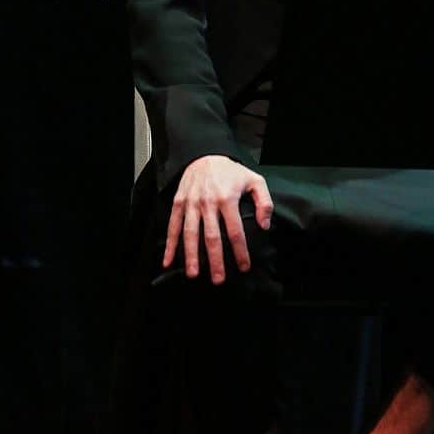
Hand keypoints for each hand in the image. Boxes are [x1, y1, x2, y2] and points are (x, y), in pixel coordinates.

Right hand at [162, 155, 273, 283]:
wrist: (204, 154)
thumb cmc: (230, 171)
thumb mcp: (254, 180)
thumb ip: (264, 202)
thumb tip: (264, 225)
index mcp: (227, 199)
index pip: (235, 231)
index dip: (240, 251)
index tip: (244, 266)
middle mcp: (208, 203)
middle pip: (211, 237)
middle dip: (215, 260)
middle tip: (218, 279)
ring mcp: (191, 204)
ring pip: (190, 234)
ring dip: (191, 256)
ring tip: (194, 274)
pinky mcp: (178, 203)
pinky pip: (173, 226)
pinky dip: (170, 244)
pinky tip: (168, 260)